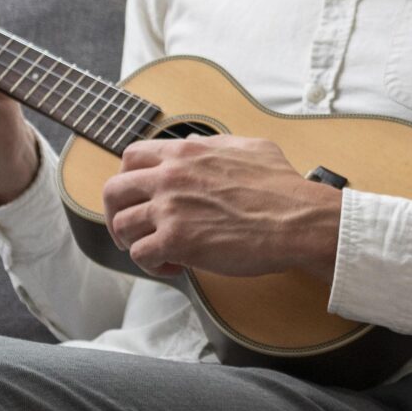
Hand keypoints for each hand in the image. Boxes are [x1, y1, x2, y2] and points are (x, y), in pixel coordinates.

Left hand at [101, 135, 344, 279]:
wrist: (298, 220)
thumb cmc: (282, 188)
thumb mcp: (248, 147)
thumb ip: (213, 144)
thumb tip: (193, 145)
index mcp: (185, 153)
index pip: (131, 157)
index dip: (129, 178)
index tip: (139, 196)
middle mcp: (170, 177)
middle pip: (113, 191)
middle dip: (116, 213)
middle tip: (131, 229)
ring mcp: (170, 209)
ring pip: (122, 226)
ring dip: (134, 242)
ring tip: (158, 252)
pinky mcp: (176, 241)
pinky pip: (141, 254)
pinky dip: (151, 264)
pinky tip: (173, 266)